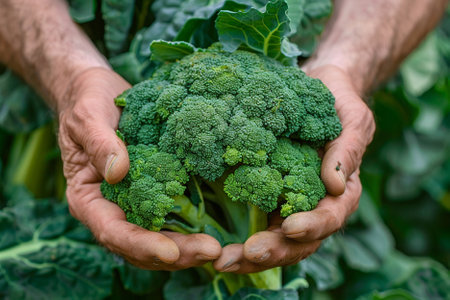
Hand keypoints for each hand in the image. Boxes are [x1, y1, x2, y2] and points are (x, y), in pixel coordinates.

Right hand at [58, 67, 220, 269]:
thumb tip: (118, 172)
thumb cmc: (88, 103)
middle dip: (176, 253)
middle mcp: (111, 208)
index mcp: (88, 199)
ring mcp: (133, 203)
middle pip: (141, 244)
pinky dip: (190, 226)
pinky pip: (171, 215)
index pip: (112, 232)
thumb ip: (99, 143)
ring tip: (217, 248)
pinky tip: (214, 227)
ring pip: (159, 237)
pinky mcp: (153, 192)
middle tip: (211, 251)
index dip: (141, 245)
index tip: (172, 251)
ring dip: (187, 247)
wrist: (100, 94)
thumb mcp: (88, 118)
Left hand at [214, 65, 374, 272]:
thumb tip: (334, 185)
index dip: (312, 226)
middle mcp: (314, 204)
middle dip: (275, 251)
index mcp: (340, 192)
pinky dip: (238, 237)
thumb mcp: (351, 120)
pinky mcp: (266, 195)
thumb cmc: (337, 102)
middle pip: (300, 241)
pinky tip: (216, 245)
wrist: (314, 89)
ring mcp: (288, 203)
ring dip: (252, 255)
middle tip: (247, 254)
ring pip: (275, 240)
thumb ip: (347, 150)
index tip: (289, 227)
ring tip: (224, 261)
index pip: (330, 217)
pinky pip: (254, 221)